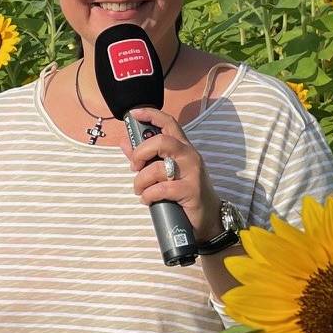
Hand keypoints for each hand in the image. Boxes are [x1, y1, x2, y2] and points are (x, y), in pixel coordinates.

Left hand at [117, 107, 220, 240]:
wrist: (208, 218)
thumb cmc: (184, 192)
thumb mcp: (165, 172)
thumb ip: (145, 157)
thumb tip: (125, 142)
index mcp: (183, 148)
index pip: (169, 123)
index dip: (151, 115)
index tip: (133, 114)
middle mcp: (189, 156)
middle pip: (161, 141)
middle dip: (141, 153)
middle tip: (134, 166)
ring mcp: (192, 172)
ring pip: (157, 168)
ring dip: (141, 181)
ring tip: (140, 190)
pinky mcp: (191, 190)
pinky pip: (161, 189)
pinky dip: (148, 195)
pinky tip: (148, 200)